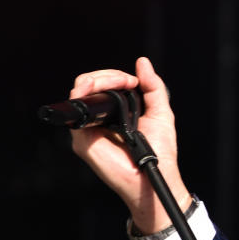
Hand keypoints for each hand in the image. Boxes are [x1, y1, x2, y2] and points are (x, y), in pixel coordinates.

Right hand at [69, 56, 190, 232]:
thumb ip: (153, 87)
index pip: (102, 85)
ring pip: (80, 91)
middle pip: (88, 84)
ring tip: (119, 83)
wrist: (155, 177)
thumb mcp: (161, 112)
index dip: (115, 76)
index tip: (134, 81)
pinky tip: (105, 91)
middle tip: (127, 81)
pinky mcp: (82, 138)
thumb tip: (142, 62)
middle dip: (107, 75)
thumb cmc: (160, 151)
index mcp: (113, 113)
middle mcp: (97, 120)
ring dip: (98, 79)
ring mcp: (87, 129)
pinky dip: (87, 93)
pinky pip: (77, 110)